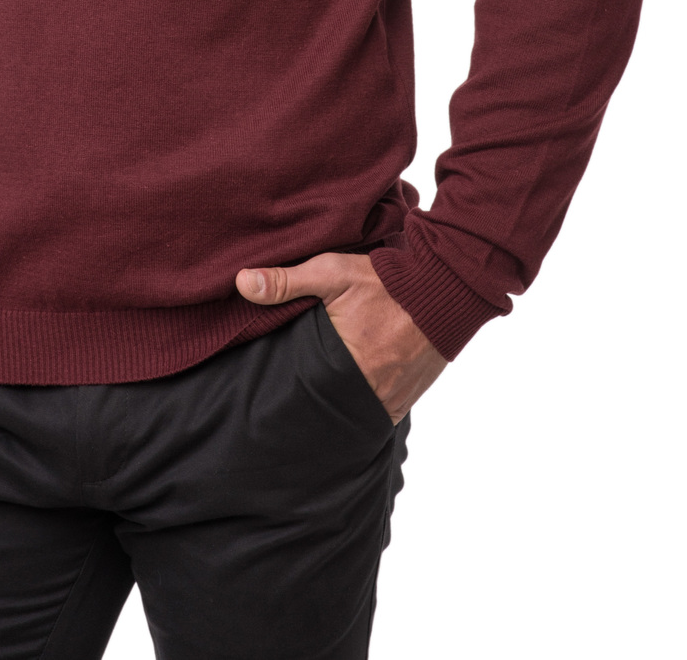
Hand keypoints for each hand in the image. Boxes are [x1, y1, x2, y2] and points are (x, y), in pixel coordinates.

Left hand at [236, 252, 446, 423]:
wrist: (445, 289)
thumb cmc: (387, 281)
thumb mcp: (332, 273)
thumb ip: (286, 281)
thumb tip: (240, 283)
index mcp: (343, 362)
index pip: (303, 390)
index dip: (287, 390)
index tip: (269, 394)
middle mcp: (367, 389)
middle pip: (326, 406)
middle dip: (310, 403)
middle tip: (291, 399)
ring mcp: (390, 399)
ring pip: (351, 413)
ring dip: (337, 407)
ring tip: (318, 402)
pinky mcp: (407, 400)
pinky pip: (377, 413)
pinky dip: (363, 408)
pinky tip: (348, 401)